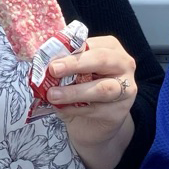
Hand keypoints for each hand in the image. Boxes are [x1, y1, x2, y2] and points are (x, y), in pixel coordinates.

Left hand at [46, 34, 137, 168]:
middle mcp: (123, 65)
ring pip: (102, 88)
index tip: (51, 56)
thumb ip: (65, 65)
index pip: (92, 44)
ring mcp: (126, 90)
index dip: (71, 49)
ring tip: (53, 95)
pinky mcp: (119, 112)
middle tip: (53, 69)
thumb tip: (42, 61)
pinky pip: (96, 109)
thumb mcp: (74, 73)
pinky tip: (61, 109)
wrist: (94, 124)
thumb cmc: (83, 89)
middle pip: (101, 60)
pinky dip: (75, 109)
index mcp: (111, 48)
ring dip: (74, 92)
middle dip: (75, 64)